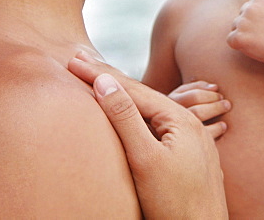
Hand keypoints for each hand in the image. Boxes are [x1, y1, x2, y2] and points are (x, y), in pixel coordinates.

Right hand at [68, 53, 227, 218]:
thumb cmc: (174, 203)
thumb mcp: (144, 158)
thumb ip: (125, 118)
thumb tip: (105, 81)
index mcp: (180, 119)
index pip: (132, 89)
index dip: (100, 73)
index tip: (72, 59)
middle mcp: (189, 125)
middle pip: (142, 96)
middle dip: (109, 77)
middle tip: (79, 59)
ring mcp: (191, 142)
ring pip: (149, 111)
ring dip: (123, 95)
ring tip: (99, 79)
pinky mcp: (188, 159)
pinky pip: (157, 127)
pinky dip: (136, 115)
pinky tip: (128, 115)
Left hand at [226, 0, 263, 64]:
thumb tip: (250, 9)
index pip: (248, 8)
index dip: (254, 21)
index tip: (263, 30)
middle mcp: (251, 7)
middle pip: (240, 17)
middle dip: (246, 27)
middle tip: (260, 38)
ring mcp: (244, 21)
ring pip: (235, 28)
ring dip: (243, 36)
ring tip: (259, 43)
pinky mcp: (239, 36)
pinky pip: (231, 40)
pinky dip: (238, 46)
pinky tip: (252, 48)